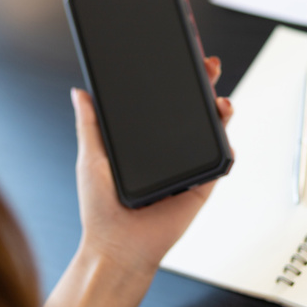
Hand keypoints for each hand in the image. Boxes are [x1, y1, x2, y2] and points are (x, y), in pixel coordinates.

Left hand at [71, 56, 232, 277]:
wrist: (118, 248)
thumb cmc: (101, 210)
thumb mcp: (91, 158)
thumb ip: (90, 125)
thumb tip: (79, 93)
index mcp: (145, 143)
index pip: (164, 104)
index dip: (174, 80)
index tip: (180, 58)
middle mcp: (169, 152)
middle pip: (192, 112)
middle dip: (204, 86)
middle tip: (208, 67)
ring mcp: (188, 167)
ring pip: (211, 133)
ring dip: (220, 112)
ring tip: (219, 99)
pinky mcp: (202, 186)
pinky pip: (220, 164)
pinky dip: (227, 148)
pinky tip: (224, 134)